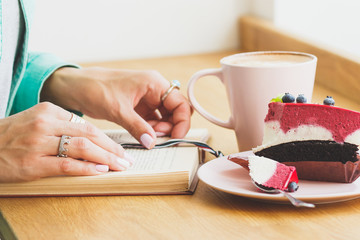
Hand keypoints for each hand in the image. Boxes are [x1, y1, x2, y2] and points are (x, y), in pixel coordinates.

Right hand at [0, 102, 133, 181]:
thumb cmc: (13, 136)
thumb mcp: (37, 121)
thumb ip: (63, 127)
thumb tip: (93, 141)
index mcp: (49, 110)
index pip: (87, 125)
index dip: (108, 139)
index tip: (120, 149)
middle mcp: (45, 123)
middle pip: (90, 135)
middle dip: (112, 148)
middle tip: (127, 159)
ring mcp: (38, 142)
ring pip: (82, 148)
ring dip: (106, 158)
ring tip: (120, 166)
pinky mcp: (32, 163)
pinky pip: (67, 165)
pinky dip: (87, 168)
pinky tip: (101, 171)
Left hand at [41, 67, 191, 148]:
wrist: (76, 87)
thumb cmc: (96, 89)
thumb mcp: (118, 110)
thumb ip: (138, 127)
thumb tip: (152, 143)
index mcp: (154, 83)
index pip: (181, 103)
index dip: (182, 121)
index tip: (176, 137)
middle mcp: (154, 90)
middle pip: (175, 111)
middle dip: (171, 126)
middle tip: (157, 138)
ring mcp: (147, 99)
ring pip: (165, 118)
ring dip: (160, 130)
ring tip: (147, 137)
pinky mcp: (139, 108)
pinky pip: (152, 121)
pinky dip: (151, 130)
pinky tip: (144, 136)